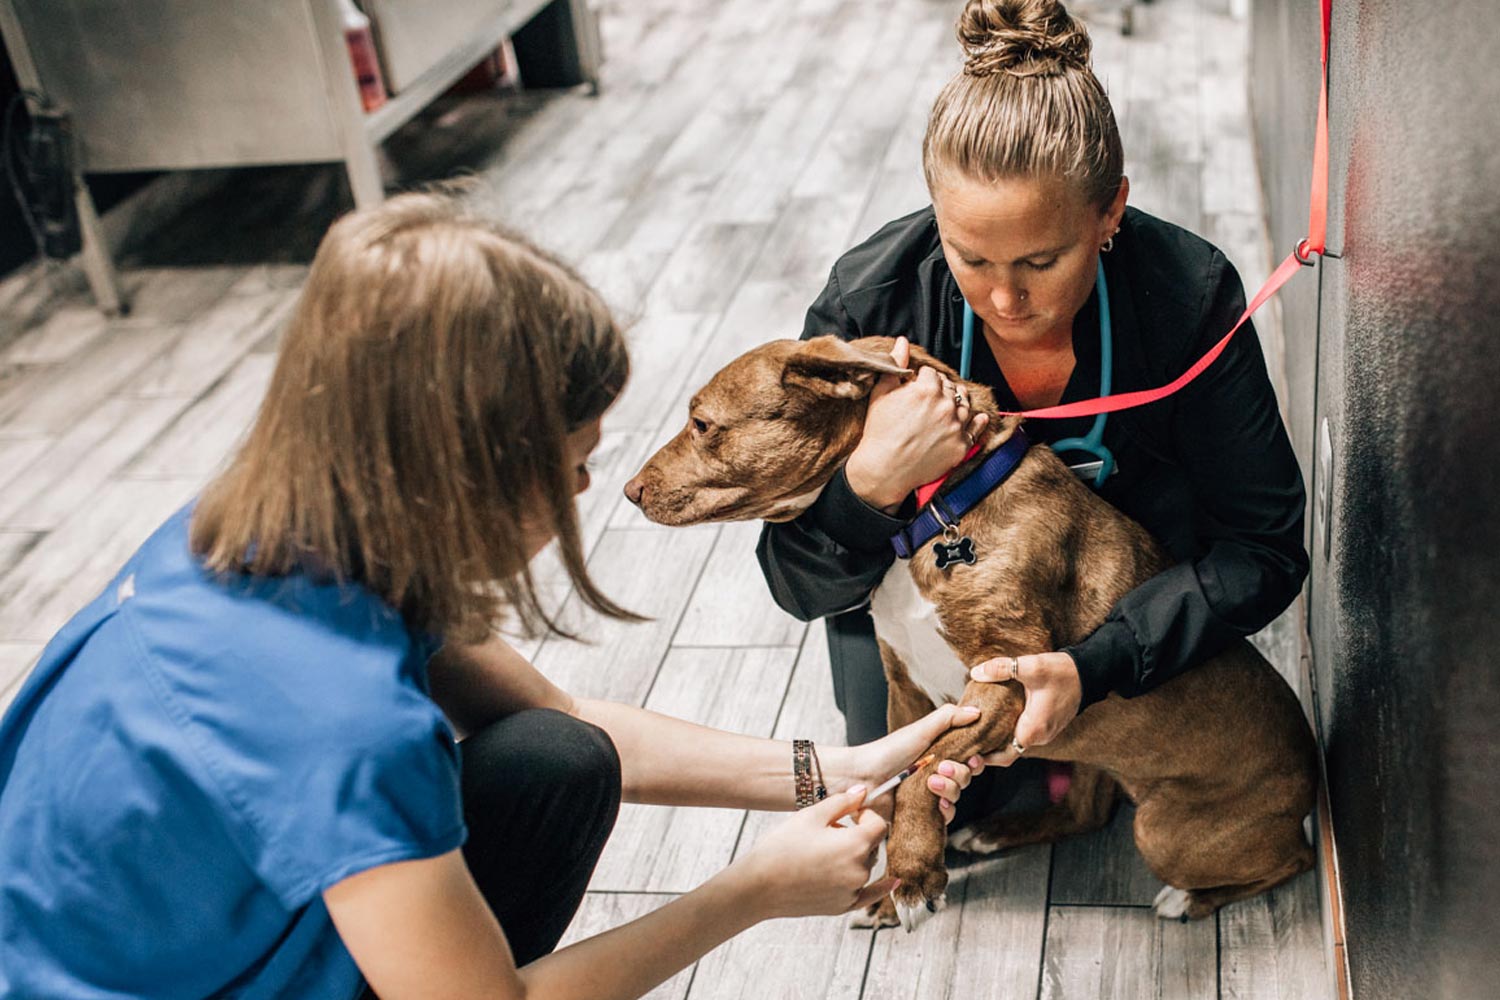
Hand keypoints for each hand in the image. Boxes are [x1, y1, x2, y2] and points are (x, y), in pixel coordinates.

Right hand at [728, 787, 895, 918]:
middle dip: (858, 834)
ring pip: (865, 866)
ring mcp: (852, 891)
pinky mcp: (842, 906)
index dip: (865, 814)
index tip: (849, 813)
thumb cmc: (781, 847)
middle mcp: (860, 871)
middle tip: (829, 831)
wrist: (758, 887)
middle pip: (872, 845)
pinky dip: (881, 888)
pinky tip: (893, 882)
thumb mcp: (811, 816)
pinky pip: (868, 895)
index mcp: (856, 845)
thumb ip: (842, 802)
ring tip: (823, 851)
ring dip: (855, 855)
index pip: (878, 823)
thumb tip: (863, 791)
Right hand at [844, 337, 988, 511]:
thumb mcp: (881, 393)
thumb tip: (902, 342)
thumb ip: (895, 364)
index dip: (922, 379)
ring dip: (958, 402)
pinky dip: (978, 421)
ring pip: (965, 404)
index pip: (931, 374)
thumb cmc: (879, 432)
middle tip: (929, 400)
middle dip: (940, 390)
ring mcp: (956, 426)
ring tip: (947, 407)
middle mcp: (946, 405)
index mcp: (927, 389)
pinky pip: (976, 428)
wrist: (884, 470)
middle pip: (950, 387)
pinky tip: (978, 417)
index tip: (916, 387)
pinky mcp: (962, 446)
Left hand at [844, 702, 983, 825]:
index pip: (968, 758)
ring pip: (957, 796)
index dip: (975, 759)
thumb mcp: (919, 730)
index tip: (973, 757)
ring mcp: (930, 795)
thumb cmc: (887, 752)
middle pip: (965, 777)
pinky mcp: (923, 814)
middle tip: (942, 767)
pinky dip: (945, 810)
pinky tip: (937, 804)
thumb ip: (948, 717)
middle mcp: (936, 774)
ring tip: (931, 782)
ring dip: (950, 789)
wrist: (862, 779)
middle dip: (960, 773)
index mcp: (938, 753)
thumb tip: (977, 712)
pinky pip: (946, 817)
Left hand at [968, 652, 1082, 765]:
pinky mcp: (1047, 725)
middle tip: (966, 738)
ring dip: (998, 738)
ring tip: (976, 727)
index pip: (1004, 755)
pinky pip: (1024, 734)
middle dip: (987, 747)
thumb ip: (1002, 669)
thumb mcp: (1031, 666)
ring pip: (1016, 742)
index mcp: (1034, 729)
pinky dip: (1009, 730)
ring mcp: (1045, 732)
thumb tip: (976, 673)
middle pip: (1007, 751)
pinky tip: (996, 718)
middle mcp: (1040, 736)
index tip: (967, 750)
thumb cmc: (1063, 672)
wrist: (1090, 673)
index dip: (984, 756)